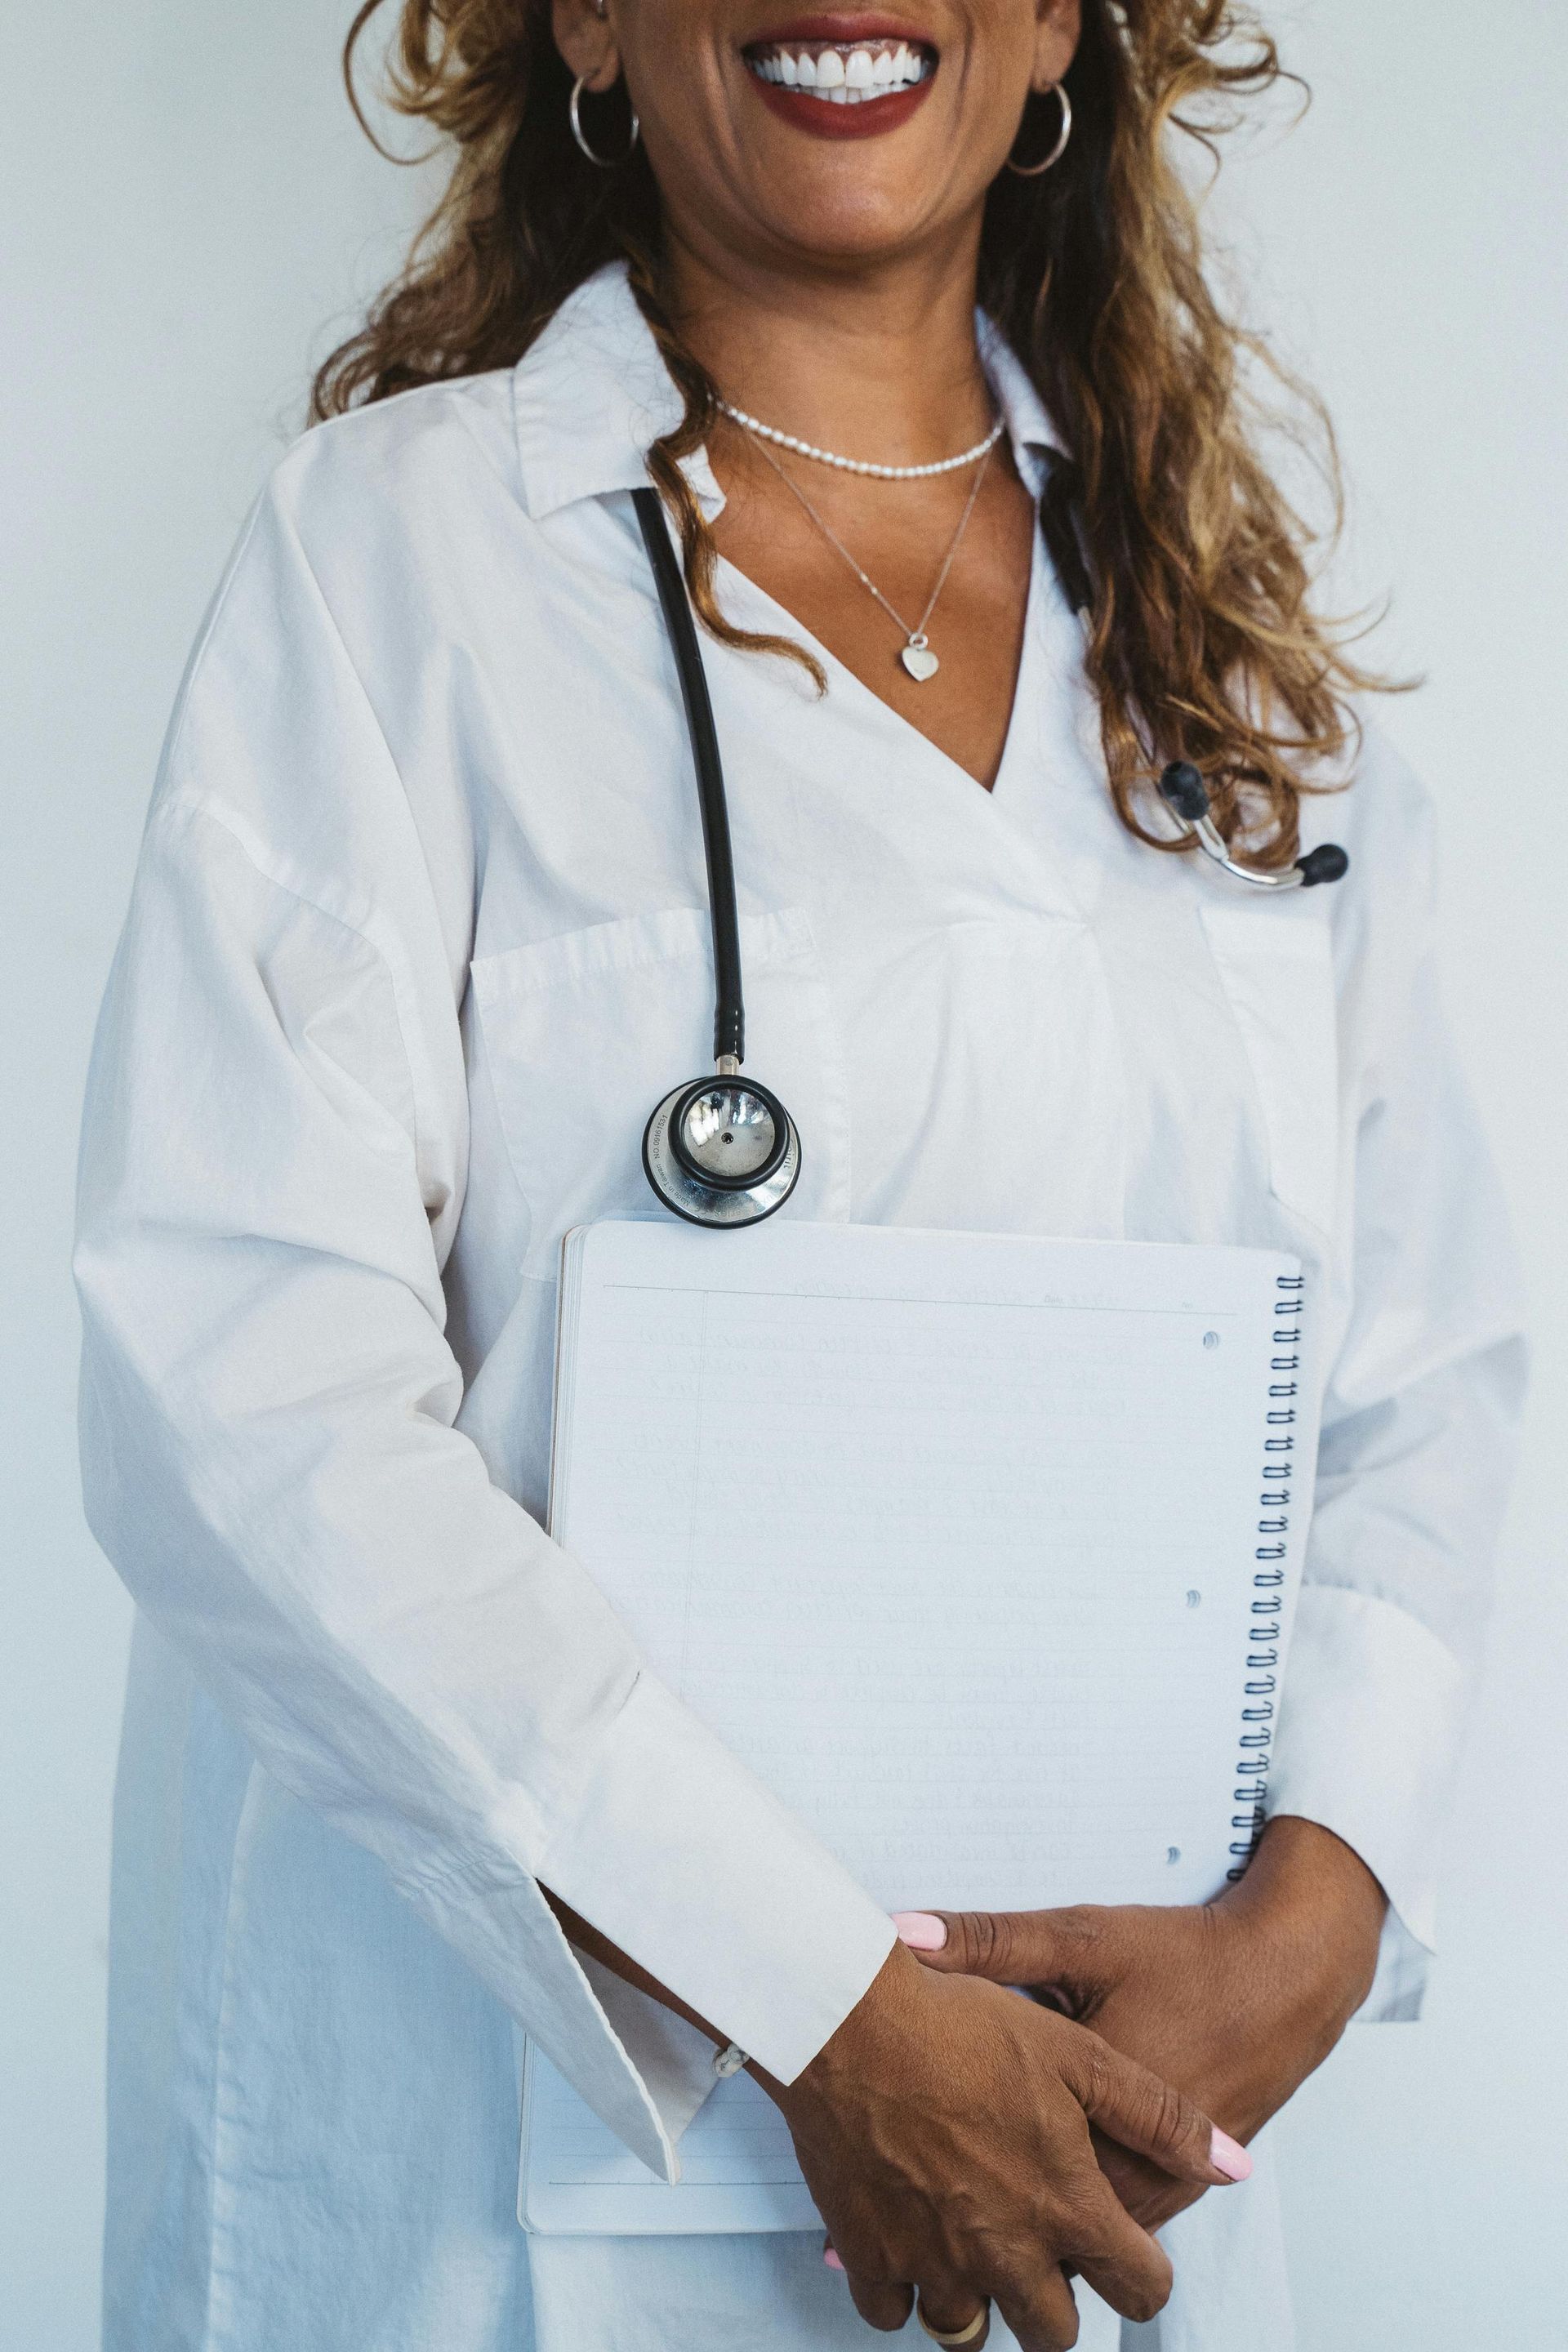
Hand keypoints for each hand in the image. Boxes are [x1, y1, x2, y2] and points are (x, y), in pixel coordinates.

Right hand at [759, 1940, 1246, 2350]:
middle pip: (1051, 2335)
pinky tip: (913, 2241)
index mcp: (1065, 2205)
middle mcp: (1004, 2250)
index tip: (1124, 2253)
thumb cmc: (965, 2027)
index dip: (1142, 2276)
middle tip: (1043, 2254)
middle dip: (1056, 2307)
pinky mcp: (868, 2252)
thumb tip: (1234, 2166)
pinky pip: (892, 2312)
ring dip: (979, 2300)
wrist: (851, 2020)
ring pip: (967, 2331)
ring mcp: (932, 2259)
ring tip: (975, 2246)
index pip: (1139, 2290)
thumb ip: (1159, 2117)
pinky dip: (905, 2289)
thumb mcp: (1078, 2052)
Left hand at [893, 1815, 1387, 2235]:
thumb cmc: (1180, 1957)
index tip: (887, 2169)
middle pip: (1034, 2237)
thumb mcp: (1080, 1940)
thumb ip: (988, 1941)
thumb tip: (900, 1932)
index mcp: (1094, 2121)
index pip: (996, 2183)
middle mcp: (1130, 2176)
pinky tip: (1027, 2185)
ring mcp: (1158, 2193)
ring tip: (954, 2200)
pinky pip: (1110, 2229)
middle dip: (975, 2224)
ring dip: (1022, 2232)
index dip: (932, 2180)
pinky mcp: (1178, 2190)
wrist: (1285, 1977)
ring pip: (1073, 2245)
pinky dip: (1068, 2219)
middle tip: (913, 2194)